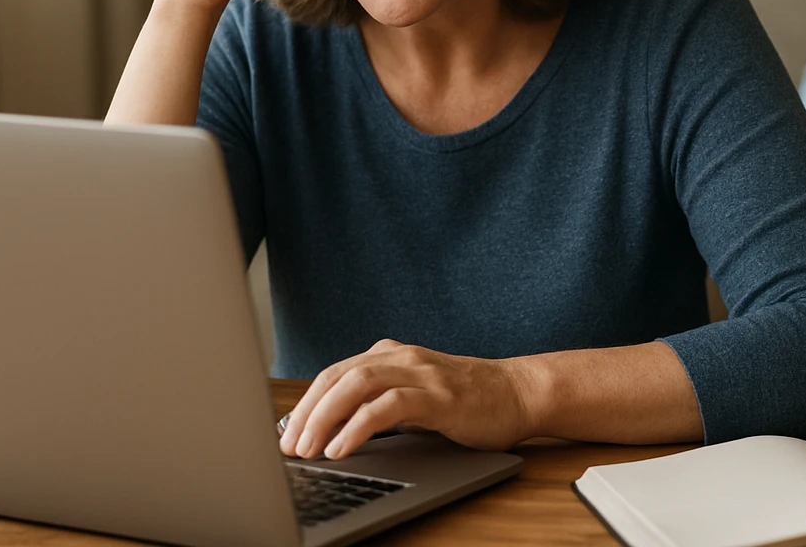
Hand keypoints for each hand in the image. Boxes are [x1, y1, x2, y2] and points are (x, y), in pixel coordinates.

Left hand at [278, 339, 532, 459]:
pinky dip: (358, 426)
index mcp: (393, 356)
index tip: (284, 435)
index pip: (334, 374)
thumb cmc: (469, 402)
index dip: (304, 404)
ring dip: (324, 417)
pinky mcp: (438, 395)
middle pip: (337, 376)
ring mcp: (421, 373)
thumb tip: (332, 433)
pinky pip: (388, 406)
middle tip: (287, 447)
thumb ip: (380, 407)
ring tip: (308, 449)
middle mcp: (402, 358)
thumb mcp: (416, 401)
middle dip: (306, 412)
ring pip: (357, 384)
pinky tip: (342, 447)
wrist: (521, 394)